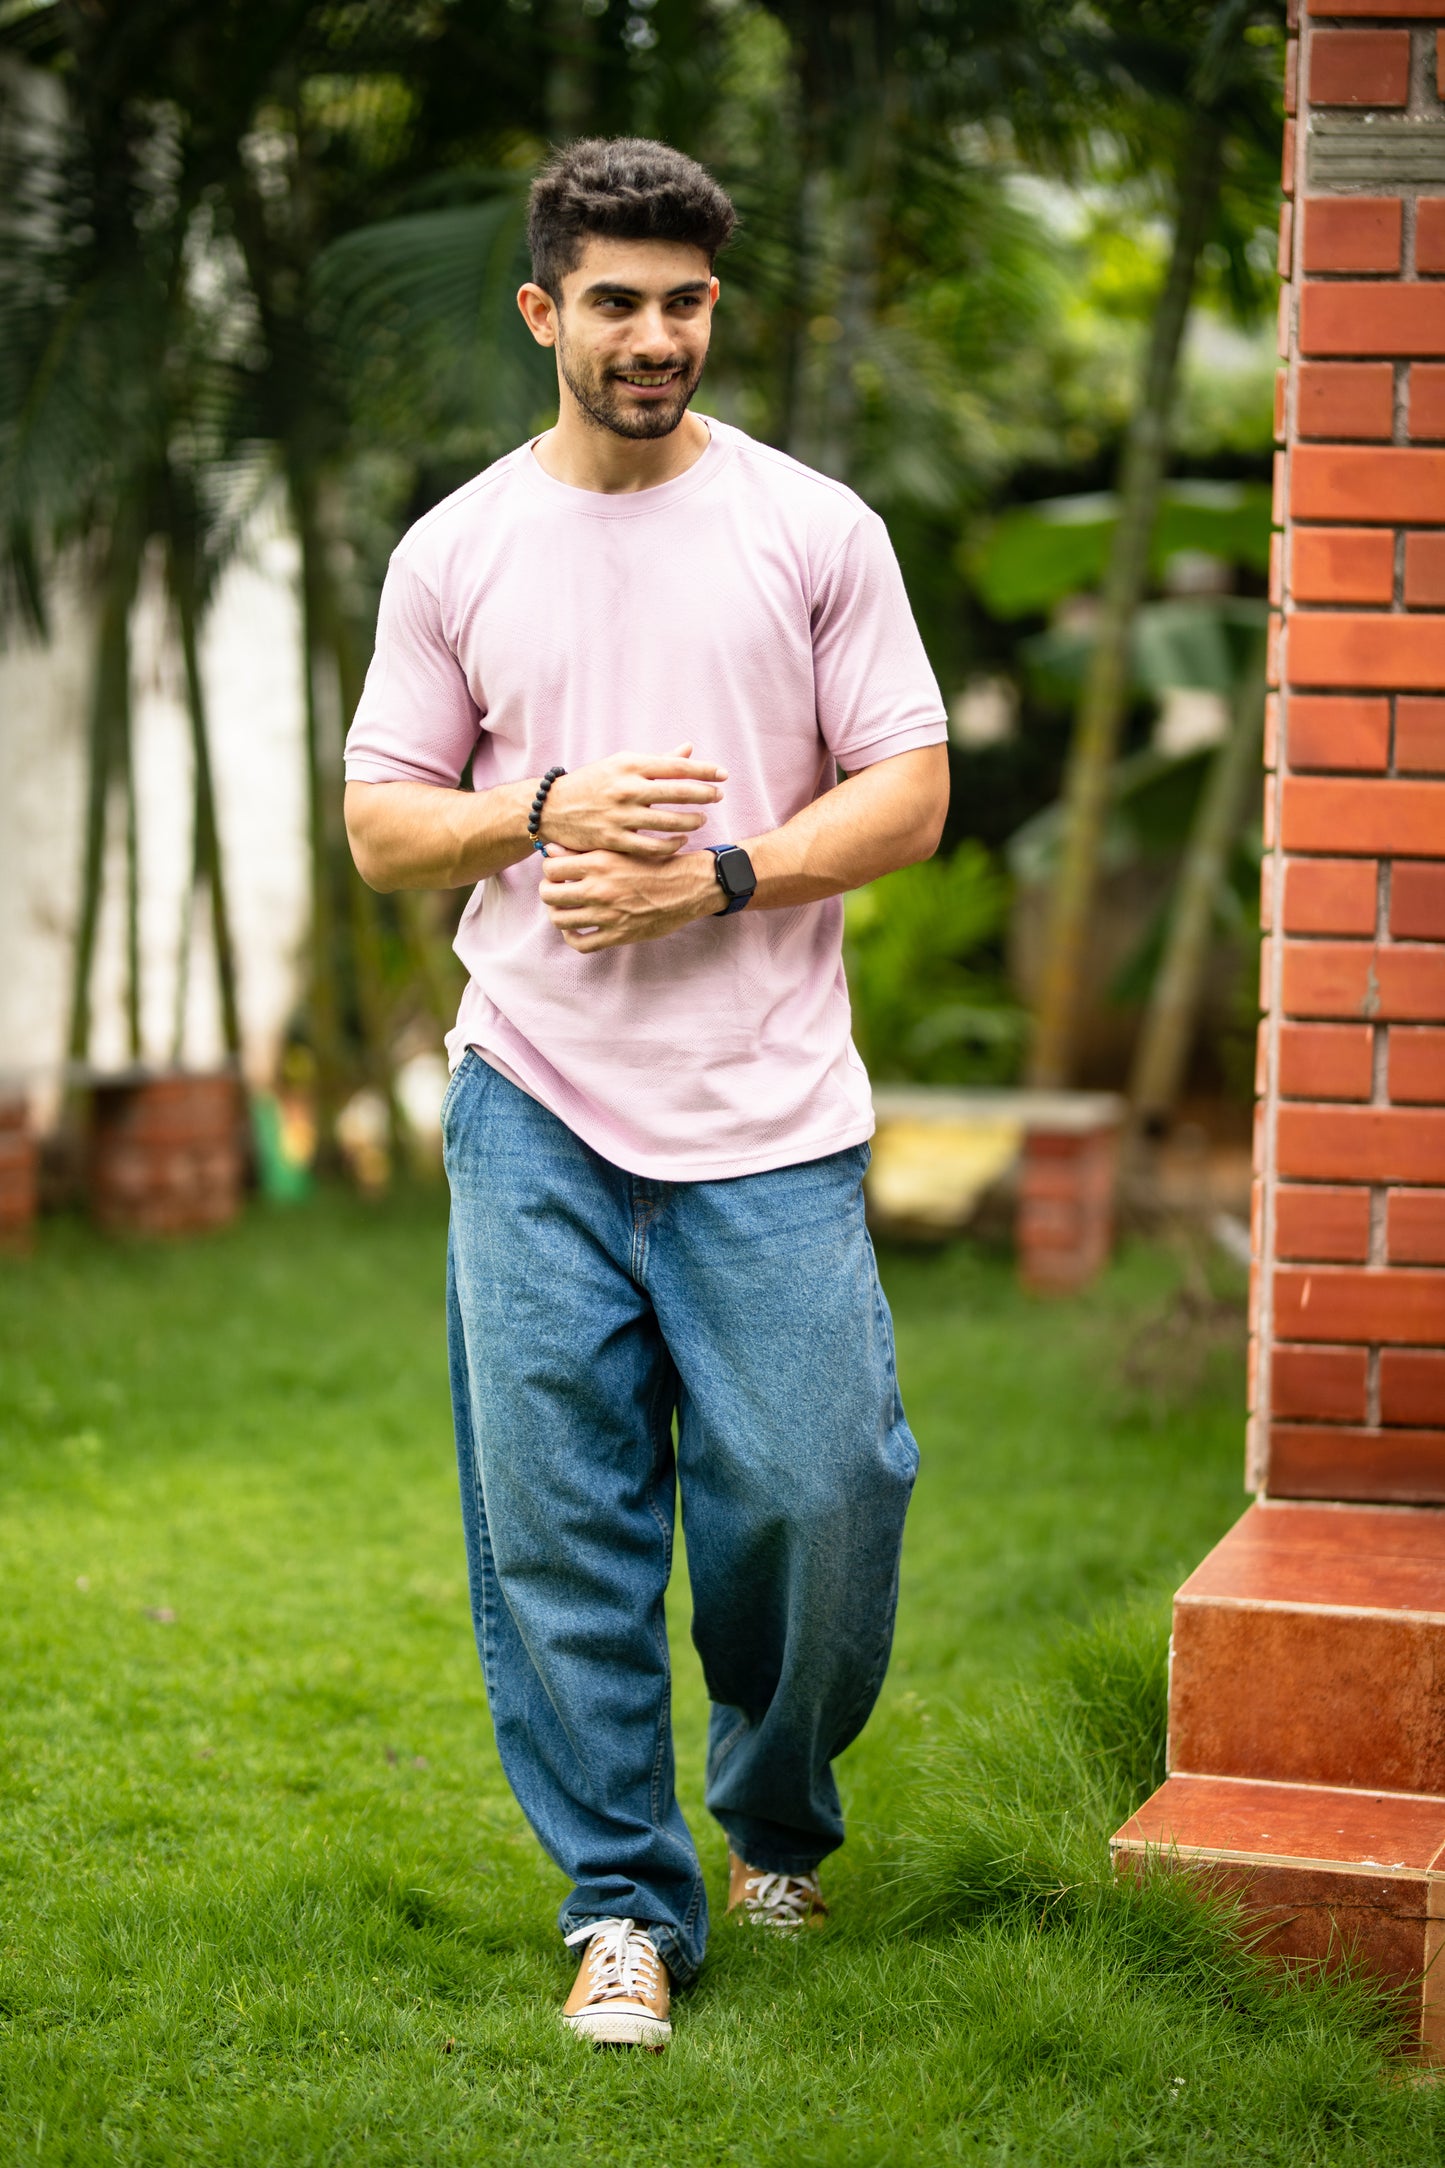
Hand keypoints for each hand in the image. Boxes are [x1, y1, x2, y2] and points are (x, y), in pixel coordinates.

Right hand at [537, 743, 725, 859]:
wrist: (553, 807)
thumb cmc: (594, 783)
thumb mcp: (621, 764)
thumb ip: (658, 761)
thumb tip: (689, 750)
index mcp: (630, 764)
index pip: (677, 766)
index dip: (704, 770)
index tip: (723, 774)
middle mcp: (627, 788)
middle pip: (678, 792)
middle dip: (704, 794)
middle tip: (719, 796)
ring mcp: (620, 815)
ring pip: (669, 822)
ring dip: (691, 821)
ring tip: (701, 819)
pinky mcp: (614, 840)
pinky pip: (652, 847)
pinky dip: (671, 845)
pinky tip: (681, 841)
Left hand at [538, 846, 722, 951]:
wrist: (687, 886)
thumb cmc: (654, 864)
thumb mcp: (620, 849)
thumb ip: (585, 851)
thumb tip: (551, 850)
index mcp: (599, 863)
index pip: (551, 867)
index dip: (549, 869)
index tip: (556, 871)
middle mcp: (599, 889)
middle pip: (549, 894)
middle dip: (549, 891)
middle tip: (557, 890)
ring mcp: (607, 915)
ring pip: (560, 919)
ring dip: (557, 914)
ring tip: (564, 908)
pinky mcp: (618, 935)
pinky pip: (581, 943)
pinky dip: (572, 937)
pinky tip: (575, 929)